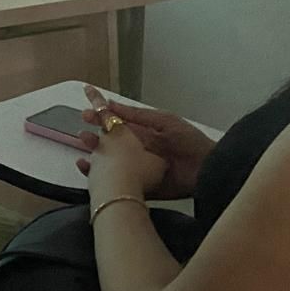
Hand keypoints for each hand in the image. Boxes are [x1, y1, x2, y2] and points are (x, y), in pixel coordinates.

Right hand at [78, 92, 215, 200]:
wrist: (207, 171)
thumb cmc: (189, 142)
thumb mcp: (163, 122)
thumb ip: (137, 115)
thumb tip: (110, 103)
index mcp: (142, 133)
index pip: (116, 123)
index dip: (100, 117)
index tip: (86, 113)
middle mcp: (136, 150)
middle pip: (108, 143)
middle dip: (94, 137)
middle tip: (82, 133)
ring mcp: (137, 169)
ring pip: (109, 162)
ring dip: (94, 156)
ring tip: (84, 151)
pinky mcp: (139, 187)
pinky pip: (117, 182)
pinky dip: (101, 178)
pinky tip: (90, 171)